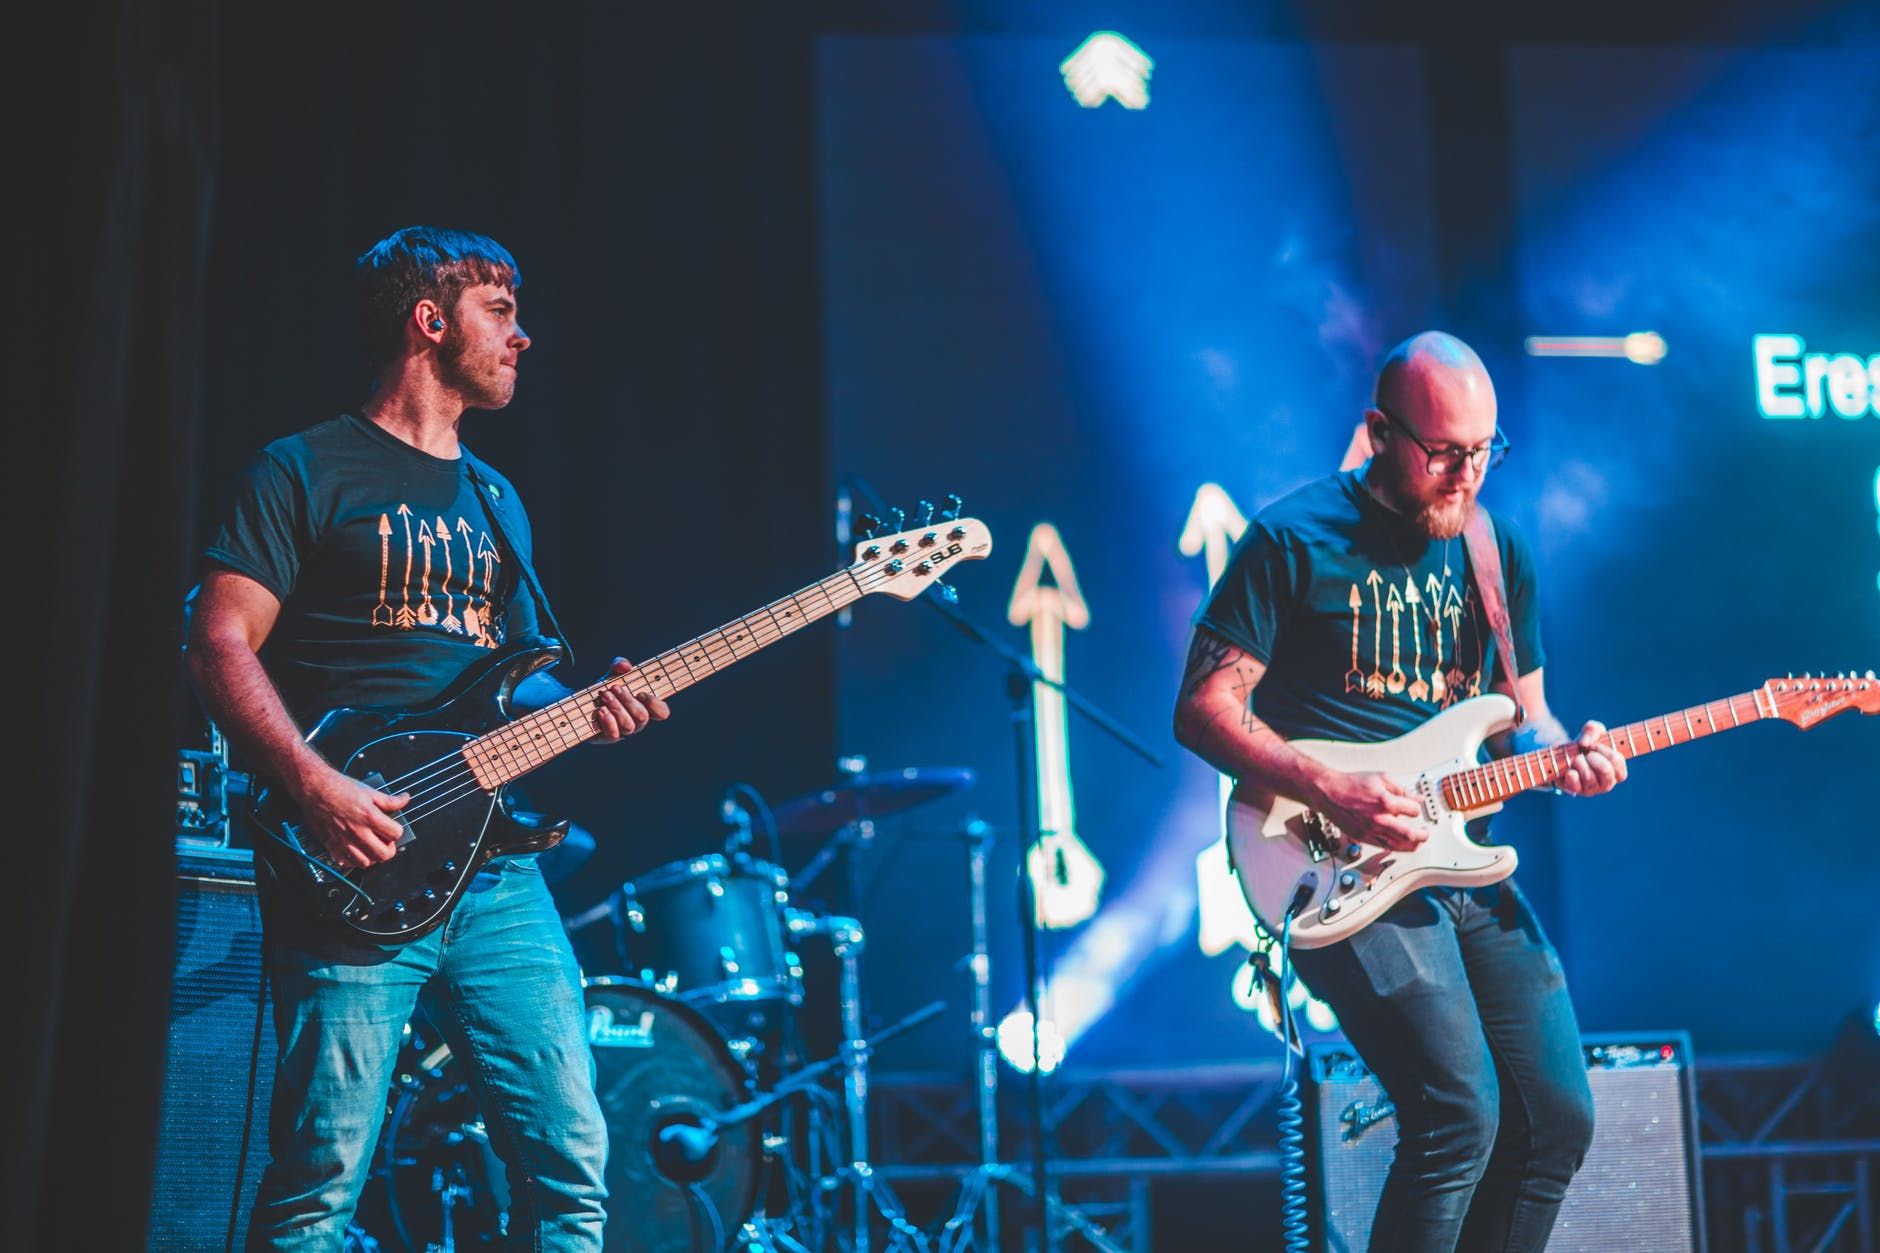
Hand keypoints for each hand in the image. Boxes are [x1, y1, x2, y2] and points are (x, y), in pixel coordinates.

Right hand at [294, 766, 409, 869]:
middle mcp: (357, 832)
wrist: (314, 788)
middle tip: (385, 841)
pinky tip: (355, 850)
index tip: (393, 828)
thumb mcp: (369, 791)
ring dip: (372, 857)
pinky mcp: (331, 845)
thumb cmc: (338, 787)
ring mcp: (343, 841)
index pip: (396, 834)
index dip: (397, 831)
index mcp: (369, 817)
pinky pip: (346, 863)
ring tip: (371, 846)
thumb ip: (389, 800)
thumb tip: (404, 800)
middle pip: (383, 854)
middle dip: (389, 849)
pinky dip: (353, 860)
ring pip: (365, 862)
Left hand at [589, 658, 670, 742]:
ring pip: (629, 726)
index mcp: (644, 707)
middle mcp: (636, 722)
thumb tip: (625, 666)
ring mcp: (622, 732)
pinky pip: (613, 735)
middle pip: (642, 717)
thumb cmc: (604, 689)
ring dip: (617, 708)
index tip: (641, 693)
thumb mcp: (611, 673)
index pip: (662, 712)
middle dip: (628, 701)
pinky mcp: (606, 738)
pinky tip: (600, 710)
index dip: (655, 704)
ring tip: (605, 696)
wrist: (582, 703)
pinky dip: (608, 721)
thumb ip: (619, 665)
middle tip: (615, 688)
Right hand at [1314, 771, 1426, 851]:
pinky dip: (1395, 846)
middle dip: (1422, 835)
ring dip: (1411, 845)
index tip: (1415, 808)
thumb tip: (1416, 798)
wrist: (1329, 793)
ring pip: (1398, 845)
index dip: (1417, 809)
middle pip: (1409, 835)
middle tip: (1425, 833)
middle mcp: (1378, 819)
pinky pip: (1383, 846)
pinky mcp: (1362, 837)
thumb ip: (1401, 789)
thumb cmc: (1351, 784)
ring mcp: (1370, 830)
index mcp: (1385, 801)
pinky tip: (1398, 842)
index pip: (1413, 811)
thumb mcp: (1381, 778)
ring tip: (1416, 841)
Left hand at [1555, 720, 1626, 795]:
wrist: (1562, 755)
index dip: (1605, 750)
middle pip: (1605, 770)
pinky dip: (1571, 774)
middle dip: (1593, 756)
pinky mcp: (1576, 791)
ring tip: (1576, 759)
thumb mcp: (1591, 732)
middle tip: (1587, 754)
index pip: (1618, 762)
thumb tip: (1585, 743)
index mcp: (1616, 771)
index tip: (1595, 745)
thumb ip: (1593, 729)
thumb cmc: (1584, 746)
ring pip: (1589, 777)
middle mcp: (1606, 783)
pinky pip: (1575, 785)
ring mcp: (1592, 789)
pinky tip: (1570, 771)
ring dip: (1580, 762)